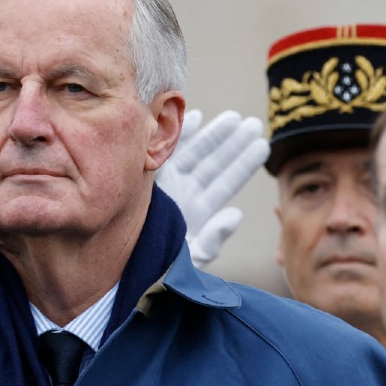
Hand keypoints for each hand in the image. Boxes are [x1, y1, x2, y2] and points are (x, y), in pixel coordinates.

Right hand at [157, 109, 267, 266]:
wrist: (122, 260)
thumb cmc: (157, 267)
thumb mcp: (190, 256)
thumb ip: (214, 239)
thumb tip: (236, 214)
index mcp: (198, 210)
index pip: (226, 182)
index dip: (244, 164)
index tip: (263, 146)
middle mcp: (184, 193)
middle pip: (214, 163)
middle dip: (233, 143)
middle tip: (254, 123)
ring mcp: (166, 182)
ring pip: (194, 153)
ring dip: (212, 134)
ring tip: (233, 118)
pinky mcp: (147, 175)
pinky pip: (164, 151)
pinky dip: (177, 136)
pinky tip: (193, 118)